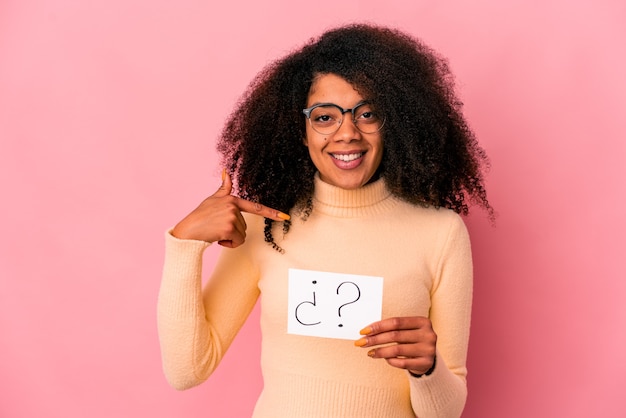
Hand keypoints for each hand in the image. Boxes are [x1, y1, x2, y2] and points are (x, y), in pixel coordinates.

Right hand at [171, 170, 289, 246]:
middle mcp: (233, 206)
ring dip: (230, 238)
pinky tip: (217, 239)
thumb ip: (223, 189)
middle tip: (217, 228)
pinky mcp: (229, 227)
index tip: (285, 217)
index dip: (272, 213)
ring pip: (242, 235)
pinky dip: (229, 244)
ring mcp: (231, 216)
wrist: (188, 231)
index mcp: (232, 199)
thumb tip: (227, 171)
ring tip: (216, 232)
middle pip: (245, 226)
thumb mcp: (212, 200)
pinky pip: (237, 241)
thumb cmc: (200, 217)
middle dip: (233, 231)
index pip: (256, 207)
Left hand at [354, 316, 436, 375]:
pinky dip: (390, 360)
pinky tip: (384, 358)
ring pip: (397, 350)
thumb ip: (392, 329)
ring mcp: (428, 349)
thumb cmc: (412, 341)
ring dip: (380, 351)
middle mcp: (428, 334)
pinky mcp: (426, 363)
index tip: (364, 331)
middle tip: (362, 343)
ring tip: (370, 352)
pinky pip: (402, 363)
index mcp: (422, 321)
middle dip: (375, 339)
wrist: (428, 358)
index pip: (396, 322)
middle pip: (395, 335)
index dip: (378, 326)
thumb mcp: (406, 331)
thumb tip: (367, 332)